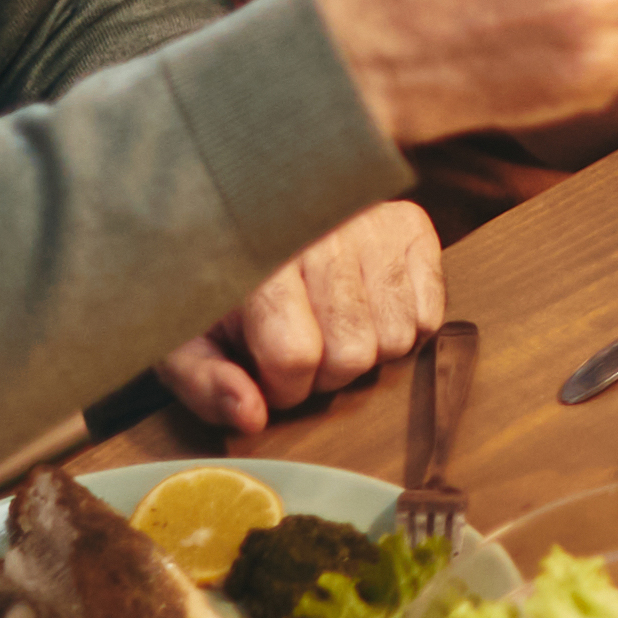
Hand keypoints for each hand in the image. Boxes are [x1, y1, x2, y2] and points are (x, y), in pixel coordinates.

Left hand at [166, 195, 441, 436]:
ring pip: (396, 338)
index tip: (268, 373)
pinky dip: (402, 326)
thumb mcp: (187, 331)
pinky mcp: (410, 225)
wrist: (256, 202)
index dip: (283, 387)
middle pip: (352, 353)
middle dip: (325, 372)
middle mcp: (324, 232)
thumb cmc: (222, 279)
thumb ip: (205, 381)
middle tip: (302, 347)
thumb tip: (252, 416)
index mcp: (259, 256)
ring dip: (367, 351)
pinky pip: (430, 315)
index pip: (294, 355)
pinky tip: (366, 307)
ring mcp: (374, 224)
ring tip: (334, 325)